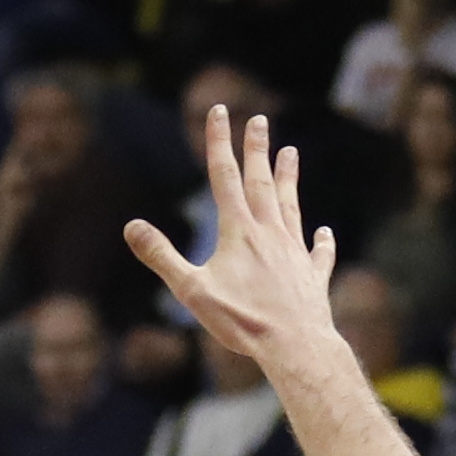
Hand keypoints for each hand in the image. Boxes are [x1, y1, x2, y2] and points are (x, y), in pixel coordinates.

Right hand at [118, 106, 343, 390]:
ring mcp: (295, 252)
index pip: (224, 175)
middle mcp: (270, 233)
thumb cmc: (242, 321)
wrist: (295, 345)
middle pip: (261, 181)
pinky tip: (324, 233)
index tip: (219, 110)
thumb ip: (162, 256)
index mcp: (238, 231)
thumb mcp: (191, 290)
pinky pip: (317, 253)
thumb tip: (131, 226)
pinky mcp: (313, 277)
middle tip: (258, 119)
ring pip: (290, 206)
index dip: (219, 141)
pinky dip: (321, 242)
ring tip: (291, 153)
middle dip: (256, 149)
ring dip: (288, 178)